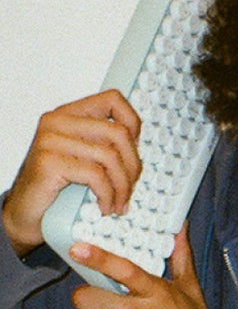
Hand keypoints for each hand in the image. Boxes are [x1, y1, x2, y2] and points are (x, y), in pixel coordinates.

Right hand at [5, 90, 143, 256]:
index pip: (112, 99)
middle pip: (118, 133)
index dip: (133, 123)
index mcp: (69, 113)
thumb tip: (139, 144)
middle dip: (133, 166)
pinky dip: (108, 195)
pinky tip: (105, 206)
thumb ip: (104, 142)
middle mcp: (57, 121)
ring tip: (119, 202)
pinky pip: (95, 175)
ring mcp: (50, 140)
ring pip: (110, 156)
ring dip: (122, 186)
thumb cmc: (58, 183)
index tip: (135, 149)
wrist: (27, 209)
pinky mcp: (49, 161)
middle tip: (130, 188)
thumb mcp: (84, 156)